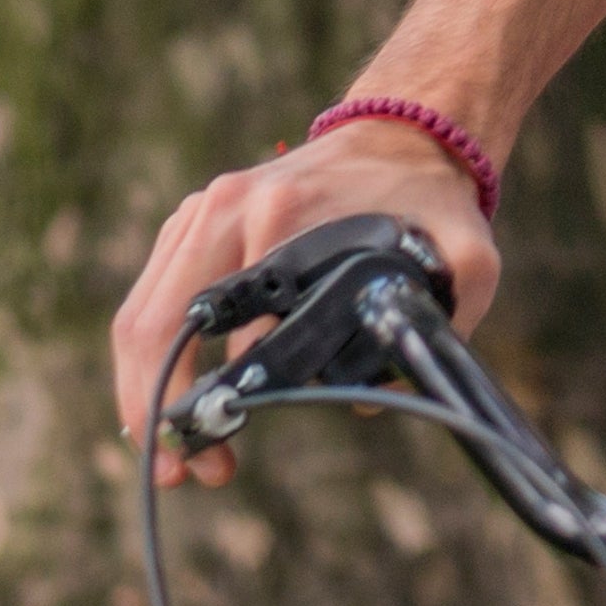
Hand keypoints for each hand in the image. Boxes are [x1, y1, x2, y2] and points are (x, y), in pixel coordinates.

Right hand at [107, 118, 501, 484]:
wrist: (403, 132)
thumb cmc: (429, 202)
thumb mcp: (465, 253)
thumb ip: (445, 319)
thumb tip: (367, 399)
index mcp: (284, 215)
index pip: (230, 326)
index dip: (220, 399)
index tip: (222, 455)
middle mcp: (228, 208)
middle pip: (159, 324)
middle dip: (158, 410)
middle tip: (182, 473)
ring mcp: (201, 211)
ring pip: (140, 315)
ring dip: (142, 393)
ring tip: (172, 457)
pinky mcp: (190, 221)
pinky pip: (148, 297)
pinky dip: (146, 358)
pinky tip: (165, 407)